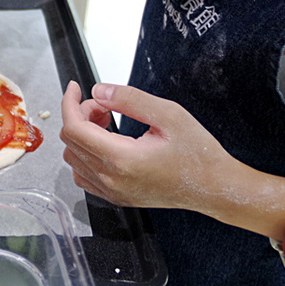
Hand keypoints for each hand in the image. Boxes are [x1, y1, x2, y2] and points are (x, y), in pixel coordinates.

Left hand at [59, 81, 241, 210]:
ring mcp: (113, 192)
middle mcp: (112, 179)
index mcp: (122, 159)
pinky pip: (84, 176)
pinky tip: (107, 143)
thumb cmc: (198, 154)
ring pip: (73, 159)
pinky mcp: (117, 197)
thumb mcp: (168, 114)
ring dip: (82, 135)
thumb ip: (128, 99)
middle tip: (104, 104)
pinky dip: (85, 155)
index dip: (70, 102)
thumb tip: (98, 91)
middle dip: (80, 115)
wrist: (214, 186)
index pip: (74, 128)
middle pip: (71, 141)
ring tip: (108, 122)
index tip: (75, 88)